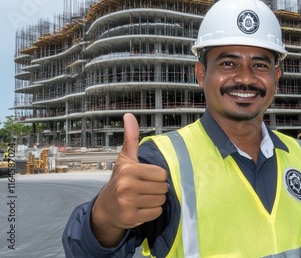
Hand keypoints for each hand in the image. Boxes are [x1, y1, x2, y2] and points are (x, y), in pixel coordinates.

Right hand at [91, 113, 167, 246]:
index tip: (146, 178)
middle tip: (145, 189)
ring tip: (142, 198)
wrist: (106, 208)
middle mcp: (127, 186)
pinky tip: (141, 208)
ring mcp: (128, 203)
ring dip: (155, 201)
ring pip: (160, 201)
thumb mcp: (125, 159)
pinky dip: (152, 212)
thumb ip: (131, 138)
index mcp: (128, 170)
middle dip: (157, 189)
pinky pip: (156, 213)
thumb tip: (129, 115)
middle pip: (163, 188)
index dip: (156, 176)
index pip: (162, 174)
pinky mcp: (131, 218)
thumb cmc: (120, 180)